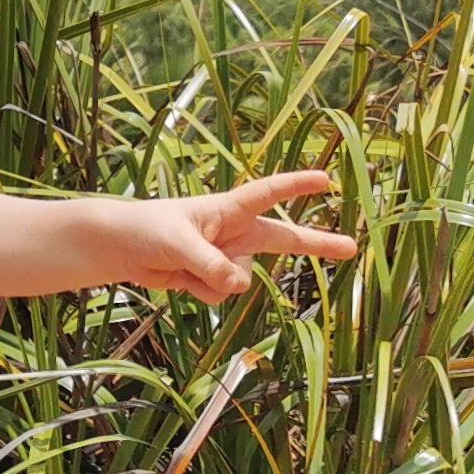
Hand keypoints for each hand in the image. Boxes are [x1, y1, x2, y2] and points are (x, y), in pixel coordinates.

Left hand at [93, 172, 358, 300]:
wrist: (121, 247)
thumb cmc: (147, 229)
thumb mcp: (178, 244)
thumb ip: (211, 265)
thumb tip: (239, 286)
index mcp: (227, 209)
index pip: (268, 193)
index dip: (296, 186)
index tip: (326, 179)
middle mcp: (233, 232)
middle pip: (282, 238)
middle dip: (316, 243)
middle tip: (351, 247)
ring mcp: (225, 256)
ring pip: (240, 279)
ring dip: (212, 279)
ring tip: (180, 264)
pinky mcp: (213, 278)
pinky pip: (220, 295)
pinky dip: (200, 292)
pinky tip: (179, 278)